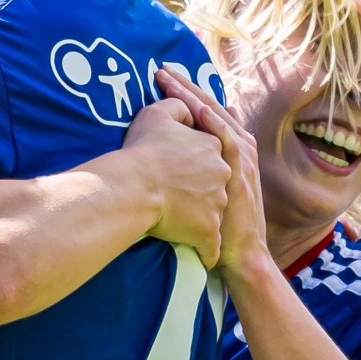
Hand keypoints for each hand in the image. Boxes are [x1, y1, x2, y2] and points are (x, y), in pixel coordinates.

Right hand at [124, 95, 228, 267]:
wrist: (136, 188)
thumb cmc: (143, 150)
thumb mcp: (157, 114)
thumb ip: (177, 104)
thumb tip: (189, 104)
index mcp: (216, 146)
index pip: (211, 149)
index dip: (195, 156)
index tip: (183, 165)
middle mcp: (224, 175)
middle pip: (218, 182)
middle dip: (206, 188)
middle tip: (187, 195)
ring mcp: (219, 205)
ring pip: (216, 212)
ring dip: (204, 218)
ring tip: (190, 224)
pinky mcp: (209, 232)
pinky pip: (210, 246)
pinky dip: (206, 251)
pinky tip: (201, 255)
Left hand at [156, 66, 268, 280]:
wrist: (239, 253)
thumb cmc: (219, 224)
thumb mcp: (209, 188)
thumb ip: (196, 169)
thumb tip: (169, 155)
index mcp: (230, 148)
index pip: (206, 111)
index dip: (185, 94)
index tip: (162, 78)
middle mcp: (239, 147)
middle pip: (210, 107)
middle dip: (186, 86)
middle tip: (163, 68)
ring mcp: (241, 159)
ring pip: (216, 116)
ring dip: (194, 96)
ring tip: (171, 78)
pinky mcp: (241, 172)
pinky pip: (227, 140)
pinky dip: (214, 121)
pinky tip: (199, 107)